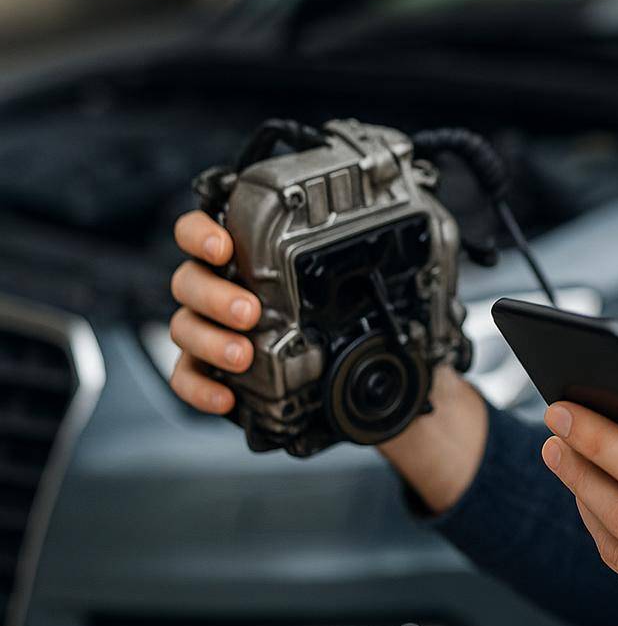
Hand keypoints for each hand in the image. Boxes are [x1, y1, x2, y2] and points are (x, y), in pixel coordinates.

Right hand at [165, 211, 485, 509]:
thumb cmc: (366, 320)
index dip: (203, 232)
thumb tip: (423, 235)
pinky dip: (200, 386)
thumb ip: (382, 255)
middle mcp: (227, 287)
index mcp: (253, 256)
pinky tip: (226, 396)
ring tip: (244, 352)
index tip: (227, 246)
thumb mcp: (377, 283)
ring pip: (185, 327)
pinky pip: (188, 377)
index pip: (205, 229)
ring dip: (210, 339)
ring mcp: (217, 330)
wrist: (374, 378)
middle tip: (249, 310)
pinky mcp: (215, 371)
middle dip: (215, 293)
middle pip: (189, 279)